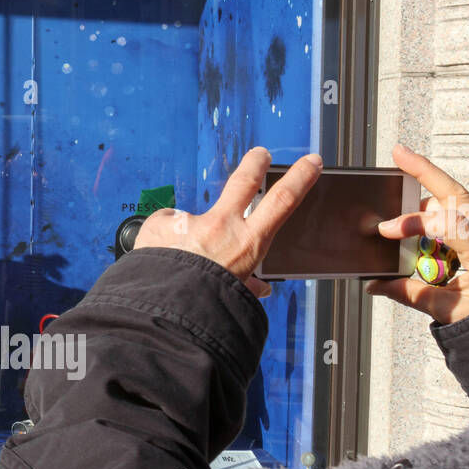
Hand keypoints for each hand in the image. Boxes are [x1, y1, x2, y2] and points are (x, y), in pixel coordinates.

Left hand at [133, 147, 322, 297]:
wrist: (167, 312)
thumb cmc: (205, 308)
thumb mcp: (236, 297)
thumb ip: (247, 286)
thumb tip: (259, 289)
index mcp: (246, 244)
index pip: (282, 202)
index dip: (300, 178)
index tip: (311, 162)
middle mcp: (221, 227)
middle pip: (243, 182)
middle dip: (255, 164)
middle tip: (260, 155)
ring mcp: (189, 223)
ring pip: (191, 217)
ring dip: (187, 228)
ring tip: (176, 255)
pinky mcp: (160, 225)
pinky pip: (163, 232)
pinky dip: (161, 246)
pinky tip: (157, 261)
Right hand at [367, 144, 468, 324]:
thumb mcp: (448, 310)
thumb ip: (410, 293)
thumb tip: (375, 284)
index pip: (450, 225)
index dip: (415, 222)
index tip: (386, 230)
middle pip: (459, 195)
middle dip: (427, 171)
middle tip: (400, 153)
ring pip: (459, 199)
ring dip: (429, 188)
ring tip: (404, 174)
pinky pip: (461, 212)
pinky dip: (437, 206)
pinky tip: (418, 205)